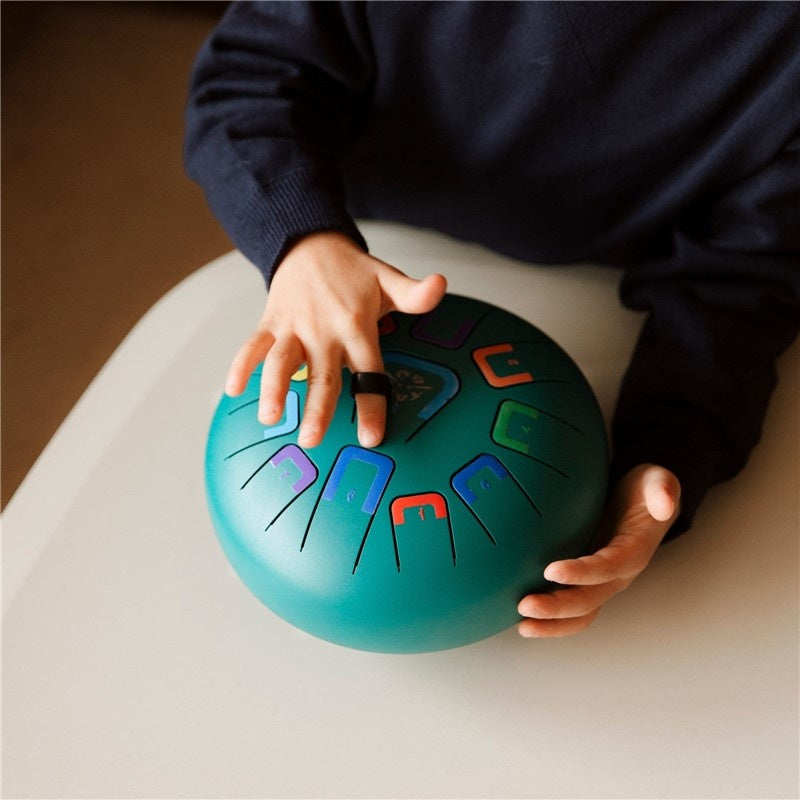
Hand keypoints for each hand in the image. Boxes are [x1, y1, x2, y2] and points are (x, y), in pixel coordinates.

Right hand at [225, 232, 446, 447]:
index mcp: (357, 326)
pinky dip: (240, 364)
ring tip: (269, 419)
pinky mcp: (271, 321)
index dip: (372, 404)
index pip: (369, 371)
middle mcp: (324, 330)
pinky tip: (233, 389)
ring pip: (281, 361)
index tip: (371, 438)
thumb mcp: (387, 278)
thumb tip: (441, 286)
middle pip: (322, 375)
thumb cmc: (353, 271)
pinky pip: (253, 344)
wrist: (310, 243)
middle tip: (312, 441)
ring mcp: (295, 326)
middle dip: (317, 409)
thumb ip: (414, 293)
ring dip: (273, 389)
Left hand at [517, 464, 680, 637]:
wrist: (645, 503)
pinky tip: (522, 620)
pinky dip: (550, 620)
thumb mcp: (658, 480)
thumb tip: (665, 504)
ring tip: (521, 625)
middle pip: (590, 599)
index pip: (608, 567)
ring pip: (581, 613)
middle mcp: (618, 575)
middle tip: (525, 605)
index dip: (582, 572)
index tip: (551, 570)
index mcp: (634, 551)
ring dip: (552, 623)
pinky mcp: (588, 583)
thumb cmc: (647, 490)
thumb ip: (664, 489)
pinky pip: (571, 609)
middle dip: (558, 607)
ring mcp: (602, 582)